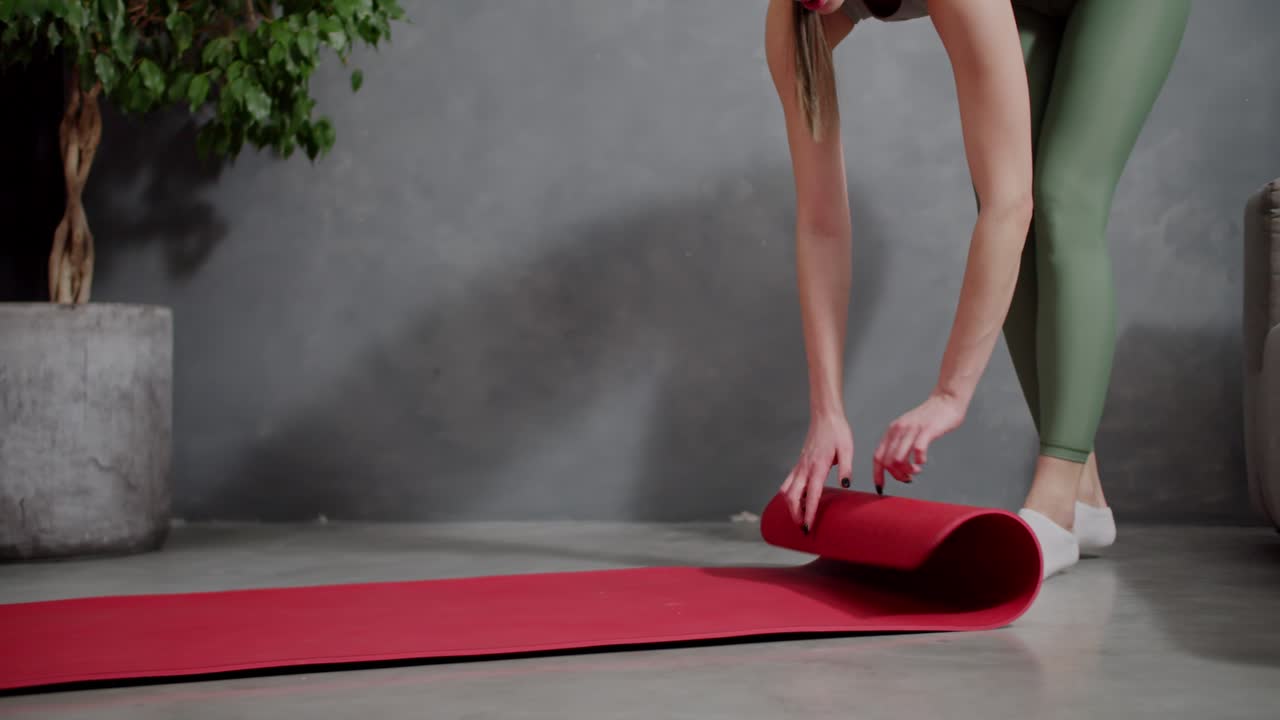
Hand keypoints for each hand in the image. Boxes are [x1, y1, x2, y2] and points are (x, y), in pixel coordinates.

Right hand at [780, 412, 853, 532]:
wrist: (825, 417)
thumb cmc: (837, 432)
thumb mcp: (847, 448)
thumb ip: (846, 467)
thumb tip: (845, 484)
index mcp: (817, 467)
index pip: (811, 495)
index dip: (808, 513)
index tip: (808, 527)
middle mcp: (805, 468)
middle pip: (792, 496)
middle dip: (795, 514)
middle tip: (803, 528)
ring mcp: (800, 466)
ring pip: (787, 490)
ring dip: (790, 506)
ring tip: (799, 517)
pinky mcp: (799, 463)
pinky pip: (789, 482)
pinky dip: (789, 495)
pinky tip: (797, 500)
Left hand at [874, 391, 966, 490]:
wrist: (946, 400)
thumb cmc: (928, 418)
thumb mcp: (907, 429)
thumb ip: (900, 443)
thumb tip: (896, 466)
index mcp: (892, 431)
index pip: (878, 456)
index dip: (877, 474)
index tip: (880, 487)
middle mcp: (898, 430)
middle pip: (887, 462)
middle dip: (897, 476)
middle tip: (908, 478)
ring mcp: (912, 430)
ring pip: (899, 459)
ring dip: (907, 471)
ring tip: (916, 470)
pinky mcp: (926, 430)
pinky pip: (917, 450)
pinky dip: (919, 461)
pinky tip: (923, 461)